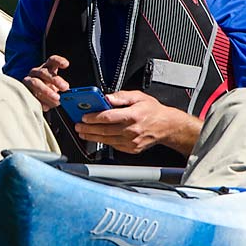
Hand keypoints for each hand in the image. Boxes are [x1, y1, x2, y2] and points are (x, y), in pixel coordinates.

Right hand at [22, 55, 70, 110]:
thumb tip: (69, 95)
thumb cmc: (48, 89)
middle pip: (44, 72)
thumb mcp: (56, 86)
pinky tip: (46, 106)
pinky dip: (40, 101)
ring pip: (36, 83)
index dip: (58, 61)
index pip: (52, 60)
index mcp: (47, 68)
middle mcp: (36, 72)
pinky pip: (31, 95)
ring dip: (47, 91)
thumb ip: (62, 88)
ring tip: (56, 98)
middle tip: (65, 87)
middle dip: (55, 80)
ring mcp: (29, 81)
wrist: (33, 97)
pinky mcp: (24, 91)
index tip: (66, 64)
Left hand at [75, 89, 200, 154]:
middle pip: (104, 130)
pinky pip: (114, 146)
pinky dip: (104, 141)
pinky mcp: (131, 148)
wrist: (167, 126)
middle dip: (88, 128)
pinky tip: (97, 137)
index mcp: (132, 115)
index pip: (108, 117)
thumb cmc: (153, 111)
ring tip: (83, 133)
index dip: (93, 118)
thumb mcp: (138, 96)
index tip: (84, 117)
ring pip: (107, 140)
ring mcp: (131, 141)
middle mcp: (131, 130)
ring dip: (92, 137)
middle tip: (78, 126)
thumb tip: (106, 97)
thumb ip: (121, 96)